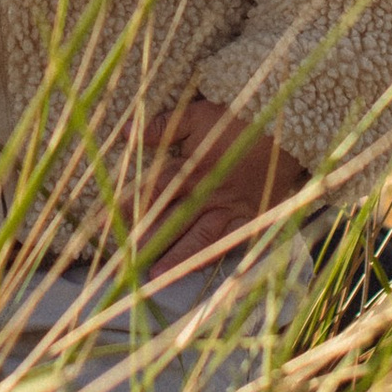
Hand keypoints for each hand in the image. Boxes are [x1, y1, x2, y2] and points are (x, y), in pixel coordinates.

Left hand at [138, 96, 305, 271]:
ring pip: (199, 239)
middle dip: (147, 240)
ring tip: (156, 277)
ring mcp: (230, 210)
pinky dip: (216, 259)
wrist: (286, 130)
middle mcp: (207, 193)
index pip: (152, 191)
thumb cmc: (238, 120)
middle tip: (123, 261)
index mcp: (190, 168)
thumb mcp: (198, 115)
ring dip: (177, 258)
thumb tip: (128, 136)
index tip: (105, 223)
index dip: (127, 206)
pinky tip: (201, 274)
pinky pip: (232, 244)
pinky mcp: (251, 220)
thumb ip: (164, 127)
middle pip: (172, 221)